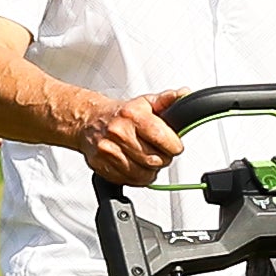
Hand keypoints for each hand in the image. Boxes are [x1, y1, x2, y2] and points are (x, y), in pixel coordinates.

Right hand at [74, 87, 190, 186]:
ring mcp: (109, 150)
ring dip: (151, 170)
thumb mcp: (146, 102)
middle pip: (155, 159)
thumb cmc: (121, 114)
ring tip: (147, 158)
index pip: (163, 138)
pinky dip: (137, 177)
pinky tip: (136, 165)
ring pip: (143, 174)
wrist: (90, 121)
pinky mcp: (101, 166)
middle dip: (164, 158)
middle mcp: (119, 133)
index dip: (174, 146)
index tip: (174, 145)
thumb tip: (185, 95)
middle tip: (160, 152)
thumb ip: (167, 100)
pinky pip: (129, 181)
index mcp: (132, 115)